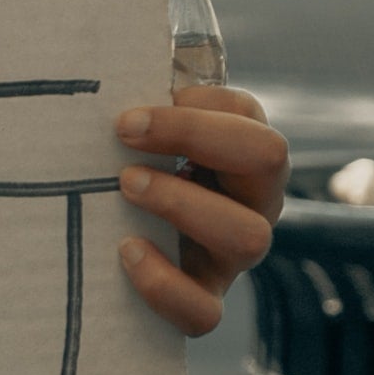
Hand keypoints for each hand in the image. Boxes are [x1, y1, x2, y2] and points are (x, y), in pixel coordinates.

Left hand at [113, 86, 285, 338]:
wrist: (113, 261)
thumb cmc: (126, 176)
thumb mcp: (137, 138)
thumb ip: (139, 104)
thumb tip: (104, 63)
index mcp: (241, 155)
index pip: (247, 115)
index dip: (198, 104)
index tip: (135, 107)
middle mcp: (252, 202)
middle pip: (269, 158)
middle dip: (196, 136)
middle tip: (124, 133)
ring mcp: (232, 257)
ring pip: (248, 236)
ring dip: (183, 203)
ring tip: (126, 185)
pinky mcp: (203, 303)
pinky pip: (204, 311)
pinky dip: (165, 285)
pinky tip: (127, 253)